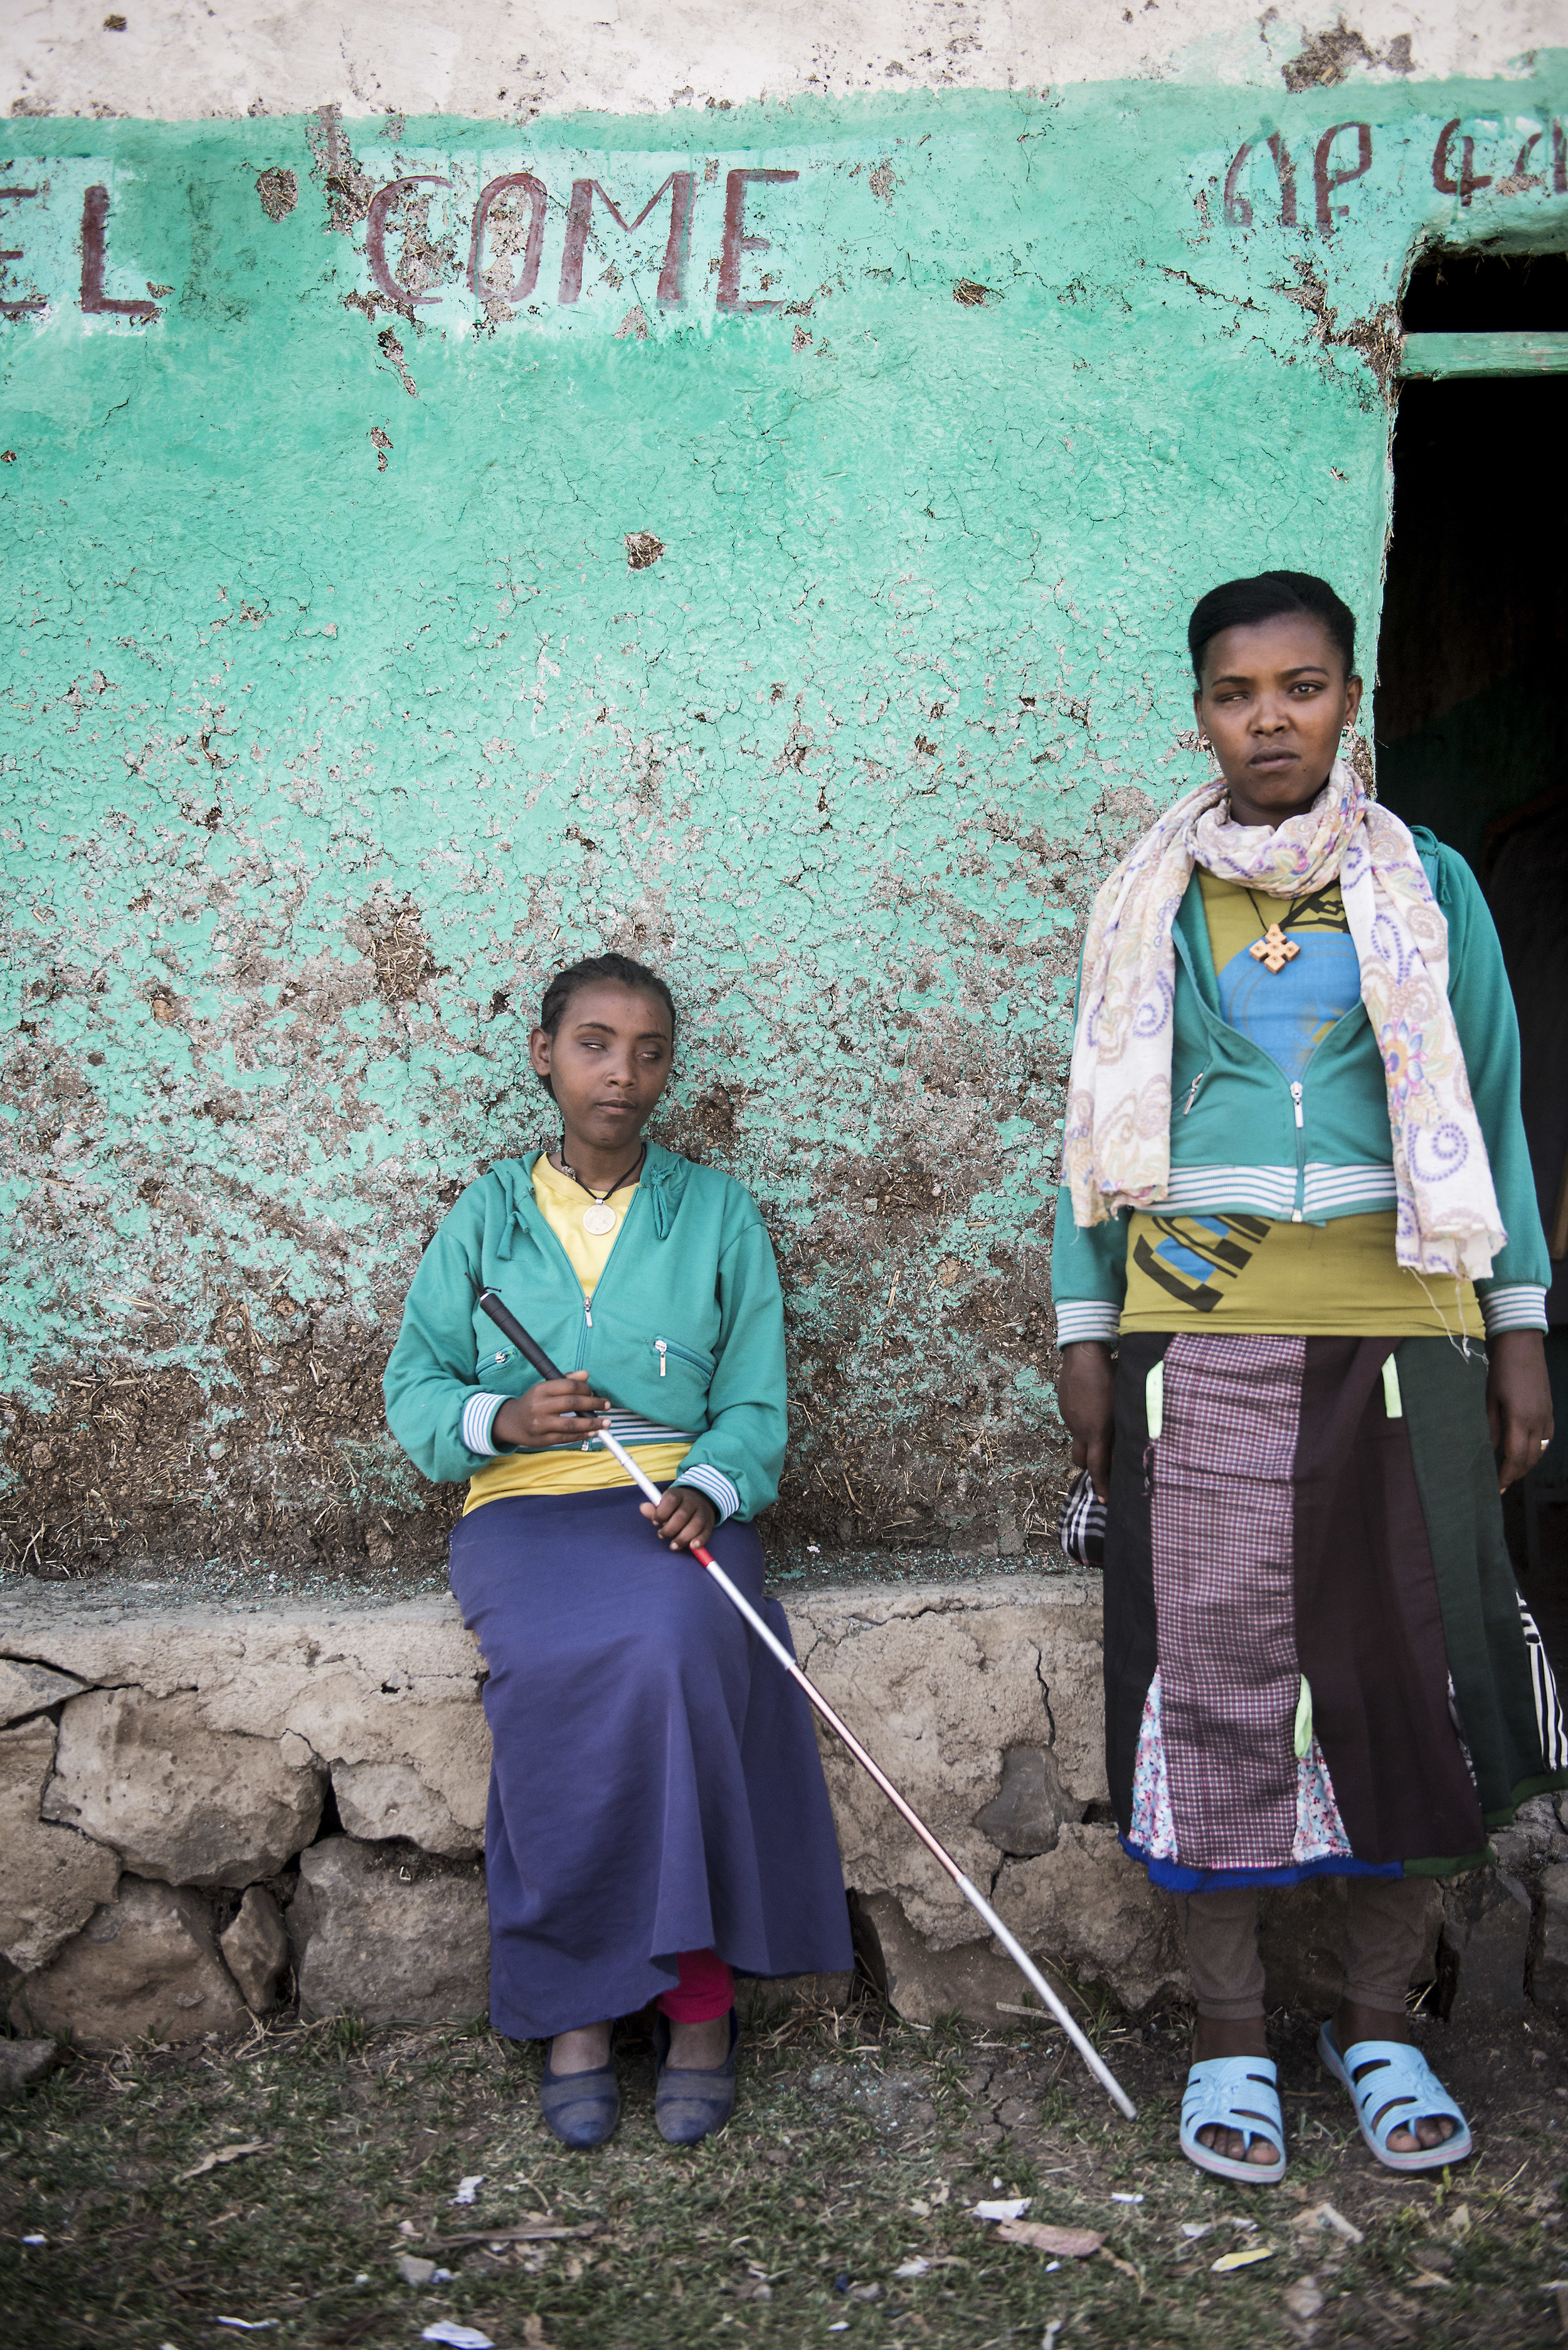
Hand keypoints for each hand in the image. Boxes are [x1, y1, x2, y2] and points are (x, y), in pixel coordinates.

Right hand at [491, 1370, 608, 1449]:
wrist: (512, 1422)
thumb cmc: (534, 1402)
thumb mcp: (545, 1388)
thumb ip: (566, 1381)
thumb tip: (586, 1374)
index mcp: (540, 1390)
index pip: (568, 1386)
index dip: (585, 1388)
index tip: (593, 1392)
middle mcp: (539, 1406)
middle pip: (572, 1403)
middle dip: (593, 1404)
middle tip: (606, 1405)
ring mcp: (541, 1424)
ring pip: (571, 1424)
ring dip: (593, 1424)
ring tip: (606, 1422)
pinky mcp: (543, 1439)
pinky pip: (567, 1438)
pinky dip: (582, 1435)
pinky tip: (593, 1432)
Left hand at [641, 1484, 716, 1551]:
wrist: (700, 1499)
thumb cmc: (677, 1505)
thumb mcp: (665, 1503)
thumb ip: (654, 1509)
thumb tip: (643, 1508)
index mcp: (678, 1494)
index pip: (671, 1500)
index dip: (661, 1513)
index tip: (654, 1522)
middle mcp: (692, 1502)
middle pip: (683, 1514)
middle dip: (670, 1528)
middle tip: (661, 1535)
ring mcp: (702, 1512)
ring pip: (695, 1524)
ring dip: (683, 1537)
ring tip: (673, 1546)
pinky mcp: (709, 1523)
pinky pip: (706, 1532)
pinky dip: (699, 1540)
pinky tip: (692, 1546)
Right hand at [1057, 1341, 1115, 1500]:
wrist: (1084, 1355)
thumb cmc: (1111, 1377)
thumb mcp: (1124, 1405)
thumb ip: (1124, 1430)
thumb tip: (1127, 1450)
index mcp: (1097, 1431)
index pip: (1097, 1468)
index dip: (1102, 1486)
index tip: (1104, 1500)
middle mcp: (1080, 1429)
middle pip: (1081, 1460)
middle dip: (1090, 1467)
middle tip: (1102, 1467)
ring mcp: (1069, 1418)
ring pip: (1077, 1439)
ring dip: (1088, 1442)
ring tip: (1100, 1428)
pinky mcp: (1064, 1407)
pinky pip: (1073, 1422)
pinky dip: (1083, 1424)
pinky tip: (1093, 1408)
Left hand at [1487, 1329, 1553, 1493]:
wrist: (1522, 1345)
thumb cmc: (1500, 1370)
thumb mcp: (1490, 1399)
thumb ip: (1493, 1427)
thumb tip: (1492, 1449)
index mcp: (1520, 1420)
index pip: (1515, 1458)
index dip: (1506, 1476)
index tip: (1497, 1488)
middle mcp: (1537, 1422)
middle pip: (1530, 1459)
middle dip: (1516, 1474)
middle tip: (1502, 1484)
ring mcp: (1547, 1416)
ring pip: (1540, 1451)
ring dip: (1527, 1464)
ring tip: (1512, 1471)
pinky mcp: (1550, 1410)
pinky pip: (1547, 1438)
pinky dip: (1537, 1450)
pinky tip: (1527, 1451)